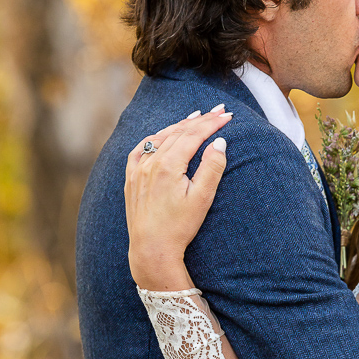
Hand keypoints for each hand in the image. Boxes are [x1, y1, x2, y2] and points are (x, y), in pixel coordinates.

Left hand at [125, 107, 232, 289]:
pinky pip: (141, 149)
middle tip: (218, 110)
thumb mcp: (202, 199)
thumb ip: (211, 168)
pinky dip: (155, 138)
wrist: (151, 248)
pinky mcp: (131, 178)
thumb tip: (220, 143)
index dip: (212, 123)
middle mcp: (150, 162)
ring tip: (196, 116)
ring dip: (179, 126)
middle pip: (178, 132)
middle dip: (200, 120)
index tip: (227, 115)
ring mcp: (138, 169)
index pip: (194, 135)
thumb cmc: (180, 227)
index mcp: (169, 165)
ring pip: (160, 137)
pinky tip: (162, 136)